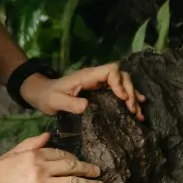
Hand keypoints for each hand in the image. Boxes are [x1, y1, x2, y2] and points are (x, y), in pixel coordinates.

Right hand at [0, 132, 103, 182]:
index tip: (79, 162)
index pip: (60, 153)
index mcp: (33, 155)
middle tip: (98, 171)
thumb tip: (48, 135)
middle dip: (87, 169)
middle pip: (71, 166)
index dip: (73, 157)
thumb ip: (30, 143)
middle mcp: (41, 168)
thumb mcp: (11, 154)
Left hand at [21, 62, 145, 121]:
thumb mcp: (56, 101)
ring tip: (138, 113)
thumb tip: (86, 106)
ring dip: (133, 96)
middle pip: (121, 76)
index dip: (119, 82)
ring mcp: (100, 83)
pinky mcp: (102, 91)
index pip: (110, 70)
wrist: (44, 95)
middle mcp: (96, 77)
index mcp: (87, 76)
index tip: (121, 98)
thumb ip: (69, 103)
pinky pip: (119, 91)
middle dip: (130, 90)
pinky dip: (129, 99)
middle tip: (131, 109)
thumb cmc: (49, 97)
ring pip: (123, 83)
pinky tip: (137, 109)